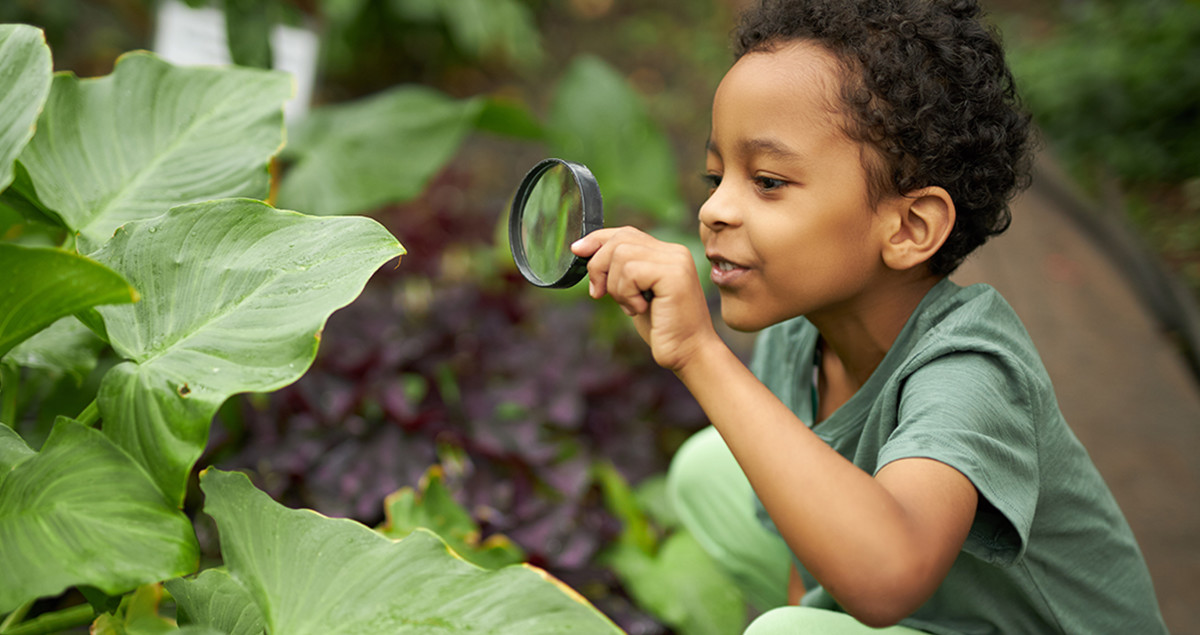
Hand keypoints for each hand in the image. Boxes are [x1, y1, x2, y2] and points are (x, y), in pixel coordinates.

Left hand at [571, 227, 720, 370]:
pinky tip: (640, 309)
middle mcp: (674, 252)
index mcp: (666, 254)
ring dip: (615, 286)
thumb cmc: (662, 328)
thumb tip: (584, 251)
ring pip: (621, 255)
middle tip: (599, 294)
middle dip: (599, 266)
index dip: (597, 239)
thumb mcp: (634, 294)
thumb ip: (620, 272)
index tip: (576, 250)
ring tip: (631, 306)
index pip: (625, 233)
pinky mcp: (674, 275)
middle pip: (619, 239)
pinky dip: (626, 294)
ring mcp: (676, 261)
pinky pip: (631, 271)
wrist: (689, 353)